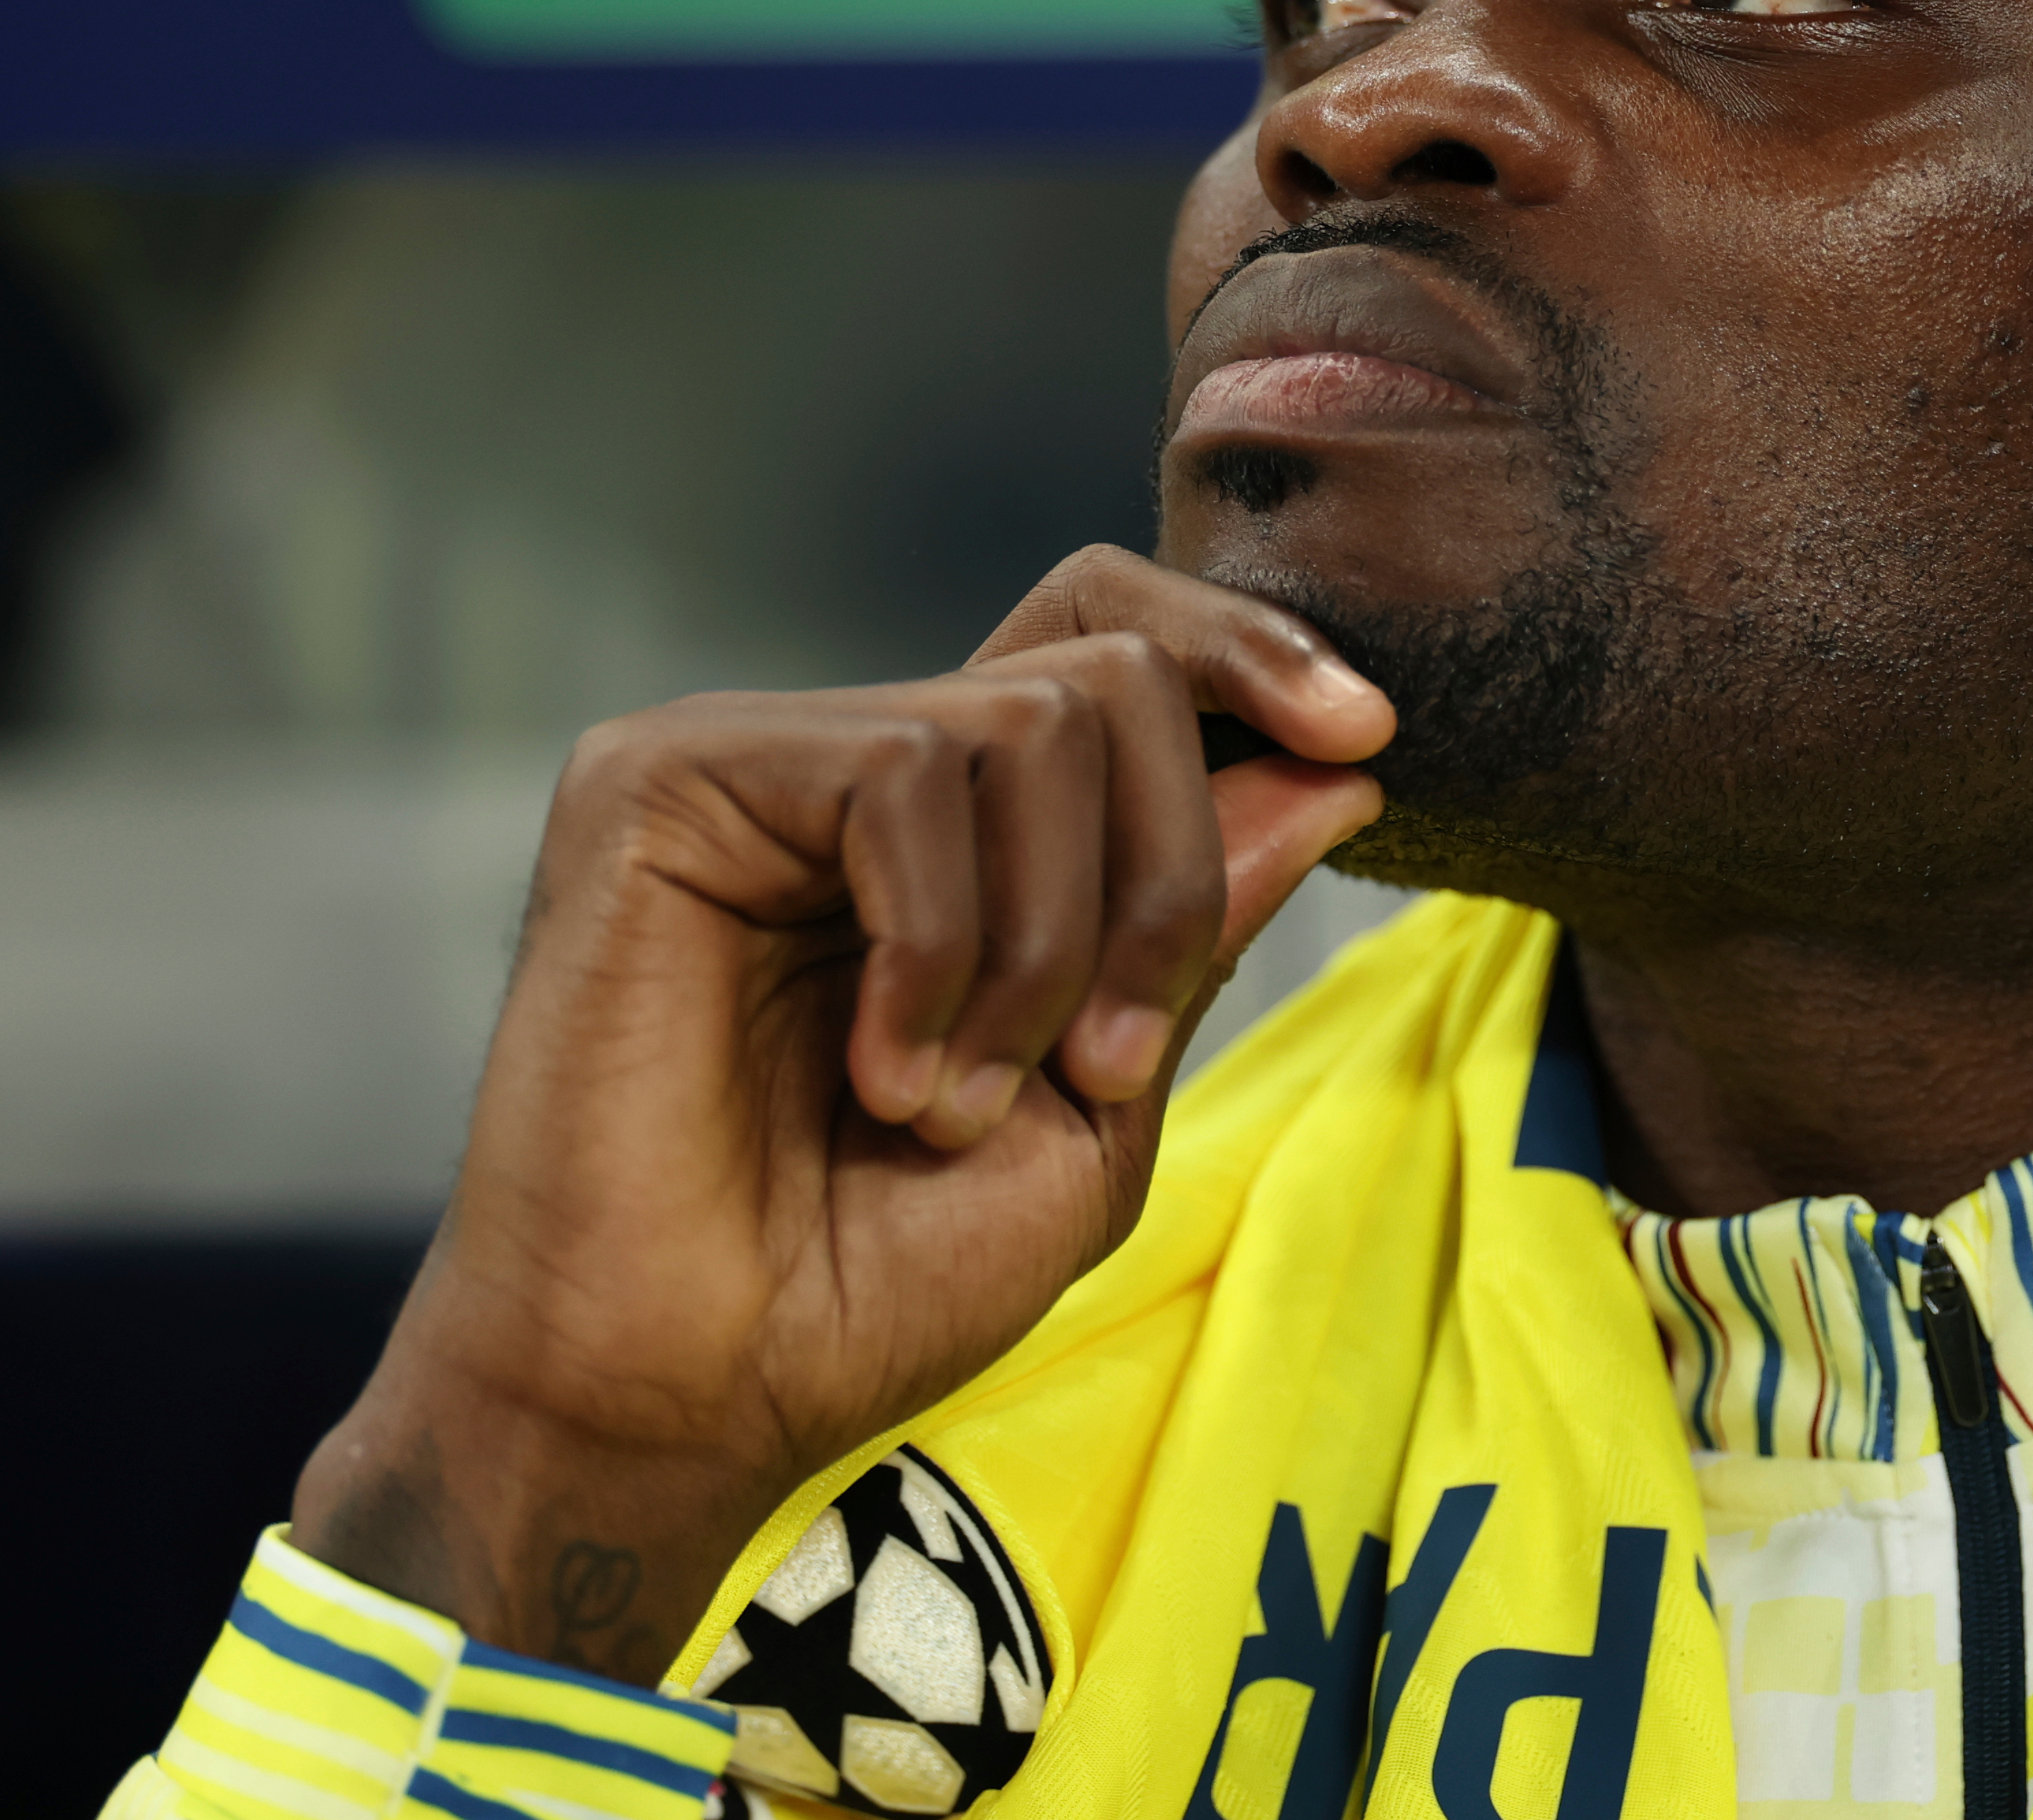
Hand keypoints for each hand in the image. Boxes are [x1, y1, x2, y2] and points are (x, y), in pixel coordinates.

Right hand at [289, 548, 1392, 1678]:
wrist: (696, 1396)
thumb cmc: (870, 1282)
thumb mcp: (1101, 1102)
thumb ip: (1204, 926)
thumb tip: (1343, 763)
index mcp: (958, 831)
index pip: (1111, 636)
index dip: (1246, 649)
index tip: (1368, 738)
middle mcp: (858, 766)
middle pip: (1108, 670)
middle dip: (1163, 877)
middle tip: (1095, 1063)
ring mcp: (756, 756)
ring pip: (1031, 720)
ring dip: (1046, 946)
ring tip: (950, 1101)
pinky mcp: (664, 777)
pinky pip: (904, 769)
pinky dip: (941, 947)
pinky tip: (885, 1072)